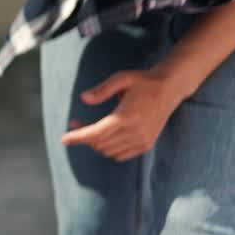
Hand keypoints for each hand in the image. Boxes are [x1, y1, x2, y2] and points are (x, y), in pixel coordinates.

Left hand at [61, 66, 180, 159]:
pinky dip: (109, 149)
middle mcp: (135, 132)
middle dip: (84, 136)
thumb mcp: (121, 78)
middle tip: (75, 122)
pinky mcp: (146, 145)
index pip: (97, 133)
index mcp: (127, 116)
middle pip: (100, 144)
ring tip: (90, 128)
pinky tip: (107, 136)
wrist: (170, 89)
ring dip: (96, 143)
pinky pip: (121, 155)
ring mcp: (142, 141)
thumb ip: (102, 90)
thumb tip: (84, 99)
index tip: (64, 139)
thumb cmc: (144, 82)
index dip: (78, 137)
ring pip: (109, 151)